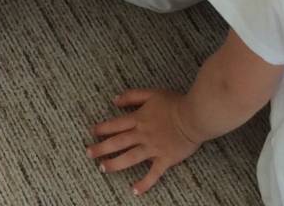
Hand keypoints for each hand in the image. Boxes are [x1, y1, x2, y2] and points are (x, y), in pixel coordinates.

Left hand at [87, 89, 202, 195]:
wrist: (194, 116)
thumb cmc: (175, 103)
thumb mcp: (152, 93)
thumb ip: (132, 96)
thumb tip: (114, 100)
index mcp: (139, 118)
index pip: (116, 124)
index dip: (102, 128)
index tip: (92, 132)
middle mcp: (142, 134)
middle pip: (118, 142)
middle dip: (101, 148)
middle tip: (89, 153)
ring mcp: (153, 148)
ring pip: (130, 158)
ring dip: (115, 164)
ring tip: (103, 169)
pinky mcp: (165, 159)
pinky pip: (153, 174)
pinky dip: (144, 183)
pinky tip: (134, 190)